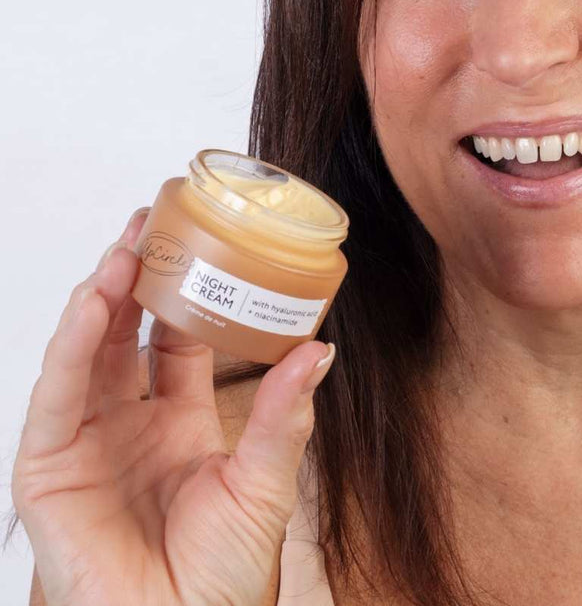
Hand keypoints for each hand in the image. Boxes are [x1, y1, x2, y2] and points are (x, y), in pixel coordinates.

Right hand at [12, 207, 335, 605]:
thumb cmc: (220, 580)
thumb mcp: (263, 484)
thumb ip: (284, 416)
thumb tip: (321, 348)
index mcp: (181, 422)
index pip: (175, 340)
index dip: (182, 291)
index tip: (198, 242)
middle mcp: (130, 424)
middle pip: (125, 334)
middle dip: (136, 278)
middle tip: (153, 222)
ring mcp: (87, 444)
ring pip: (87, 353)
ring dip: (102, 297)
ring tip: (127, 247)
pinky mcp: (49, 471)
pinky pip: (56, 397)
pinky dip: (71, 347)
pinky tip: (95, 303)